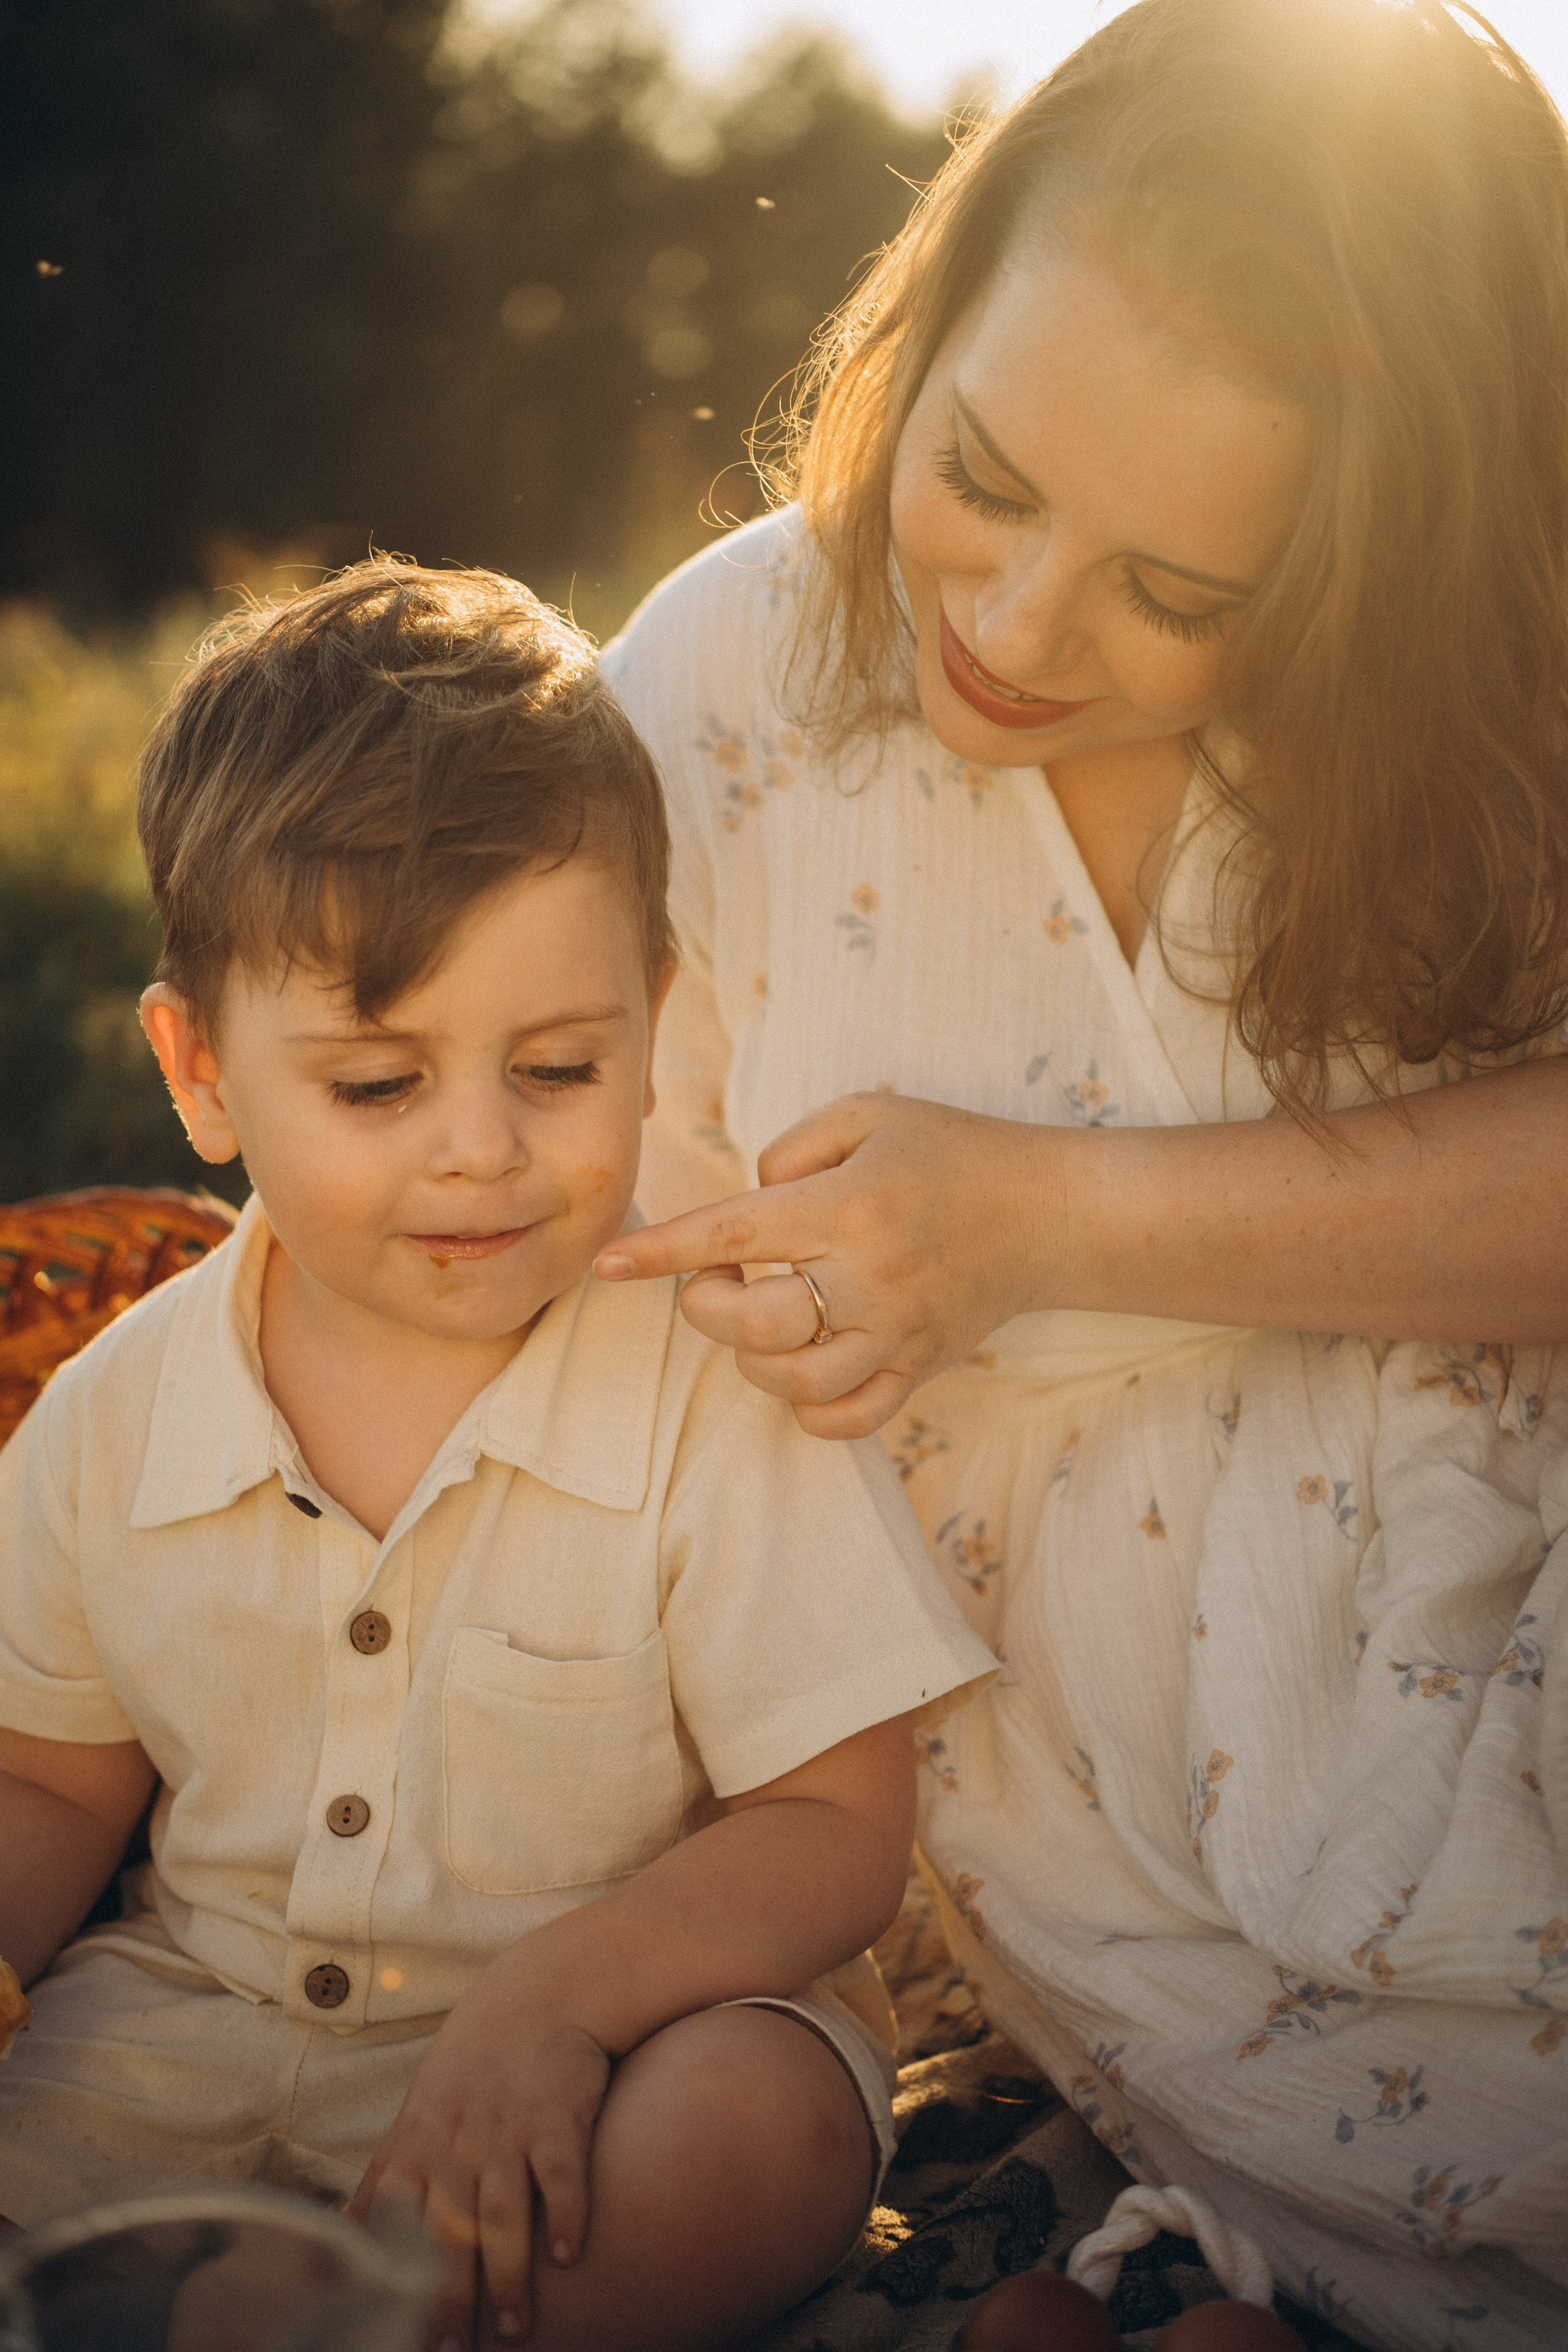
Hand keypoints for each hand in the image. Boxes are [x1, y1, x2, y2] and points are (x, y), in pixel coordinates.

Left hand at [348, 1963, 610, 2347]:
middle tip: (450, 2350)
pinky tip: (568, 2252)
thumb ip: (387, 2170)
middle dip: (446, 2295)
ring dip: (506, 2272)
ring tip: (511, 2326)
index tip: (396, 2333)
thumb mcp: (421, 2108)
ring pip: (503, 2211)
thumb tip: (342, 2227)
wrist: (544, 1990)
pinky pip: (562, 2171)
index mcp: (422, 2144)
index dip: (397, 2281)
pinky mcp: (559, 2117)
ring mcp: (511, 2130)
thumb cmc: (478, 2060)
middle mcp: (461, 2143)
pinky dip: (565, 2211)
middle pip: (448, 2230)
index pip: (401, 2224)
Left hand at [595, 1092, 1055, 1436]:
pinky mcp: (919, 1368)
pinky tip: (798, 1369)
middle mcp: (870, 1278)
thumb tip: (747, 1203)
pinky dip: (806, 1407)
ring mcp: (898, 1333)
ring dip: (750, 1357)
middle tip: (716, 1279)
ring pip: (794, 1380)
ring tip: (757, 1319)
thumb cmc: (948, 1151)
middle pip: (754, 1323)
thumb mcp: (868, 1113)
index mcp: (849, 1207)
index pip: (732, 1232)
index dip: (661, 1253)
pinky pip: (848, 1418)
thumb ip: (790, 1150)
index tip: (607, 1265)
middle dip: (708, 1306)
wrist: (1046, 1211)